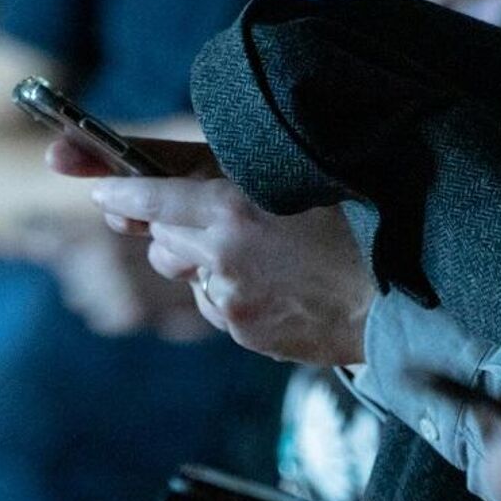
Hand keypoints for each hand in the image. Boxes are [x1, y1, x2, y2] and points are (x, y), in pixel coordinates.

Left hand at [49, 139, 371, 365]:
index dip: (118, 190)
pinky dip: (233, 291)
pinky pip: (217, 305)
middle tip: (208, 213)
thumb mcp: (290, 173)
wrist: (399, 300)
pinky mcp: (246, 334)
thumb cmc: (355, 221)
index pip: (148, 195)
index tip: (100, 188)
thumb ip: (218, 167)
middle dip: (170, 223)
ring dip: (203, 260)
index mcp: (231, 209)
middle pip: (160, 238)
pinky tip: (276, 283)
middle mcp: (222, 258)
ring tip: (258, 251)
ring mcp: (231, 302)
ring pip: (186, 275)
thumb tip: (158, 171)